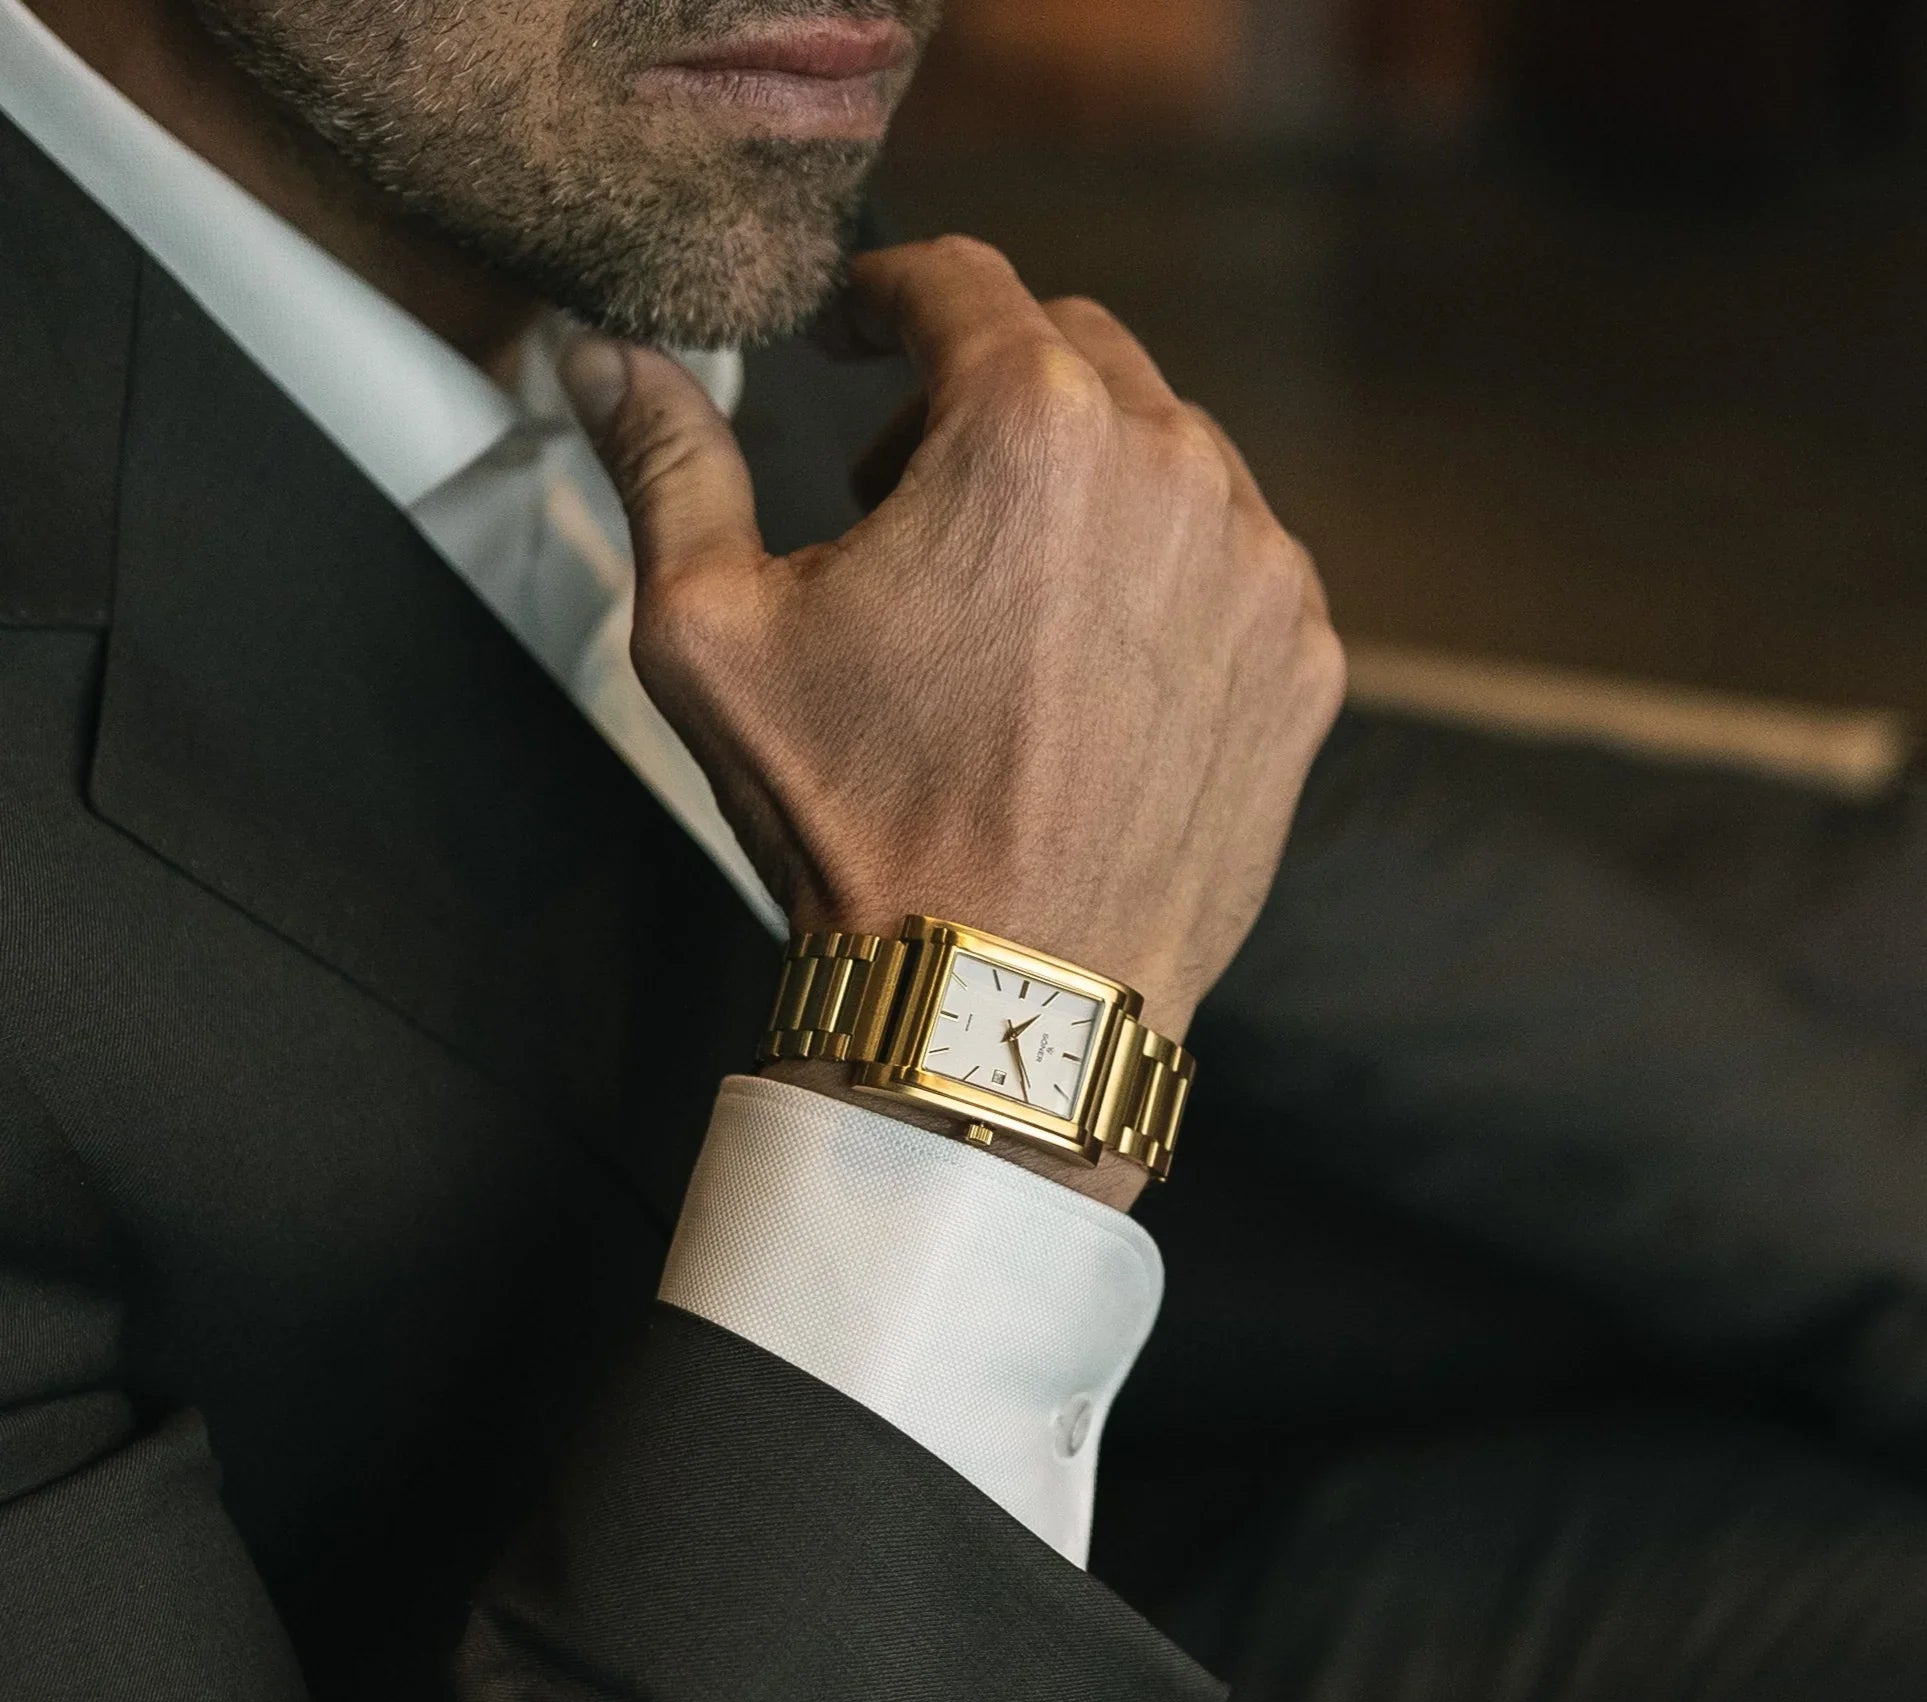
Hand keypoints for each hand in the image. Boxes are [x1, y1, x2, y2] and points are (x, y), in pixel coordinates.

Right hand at [566, 239, 1343, 1197]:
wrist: (1003, 1007)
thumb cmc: (855, 820)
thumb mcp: (712, 635)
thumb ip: (665, 463)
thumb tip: (604, 353)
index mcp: (1030, 427)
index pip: (959, 281)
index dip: (887, 298)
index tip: (854, 337)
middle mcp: (1175, 468)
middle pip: (1071, 352)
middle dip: (976, 393)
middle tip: (901, 497)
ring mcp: (1259, 569)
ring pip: (1165, 452)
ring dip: (1076, 483)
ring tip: (997, 602)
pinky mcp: (1303, 662)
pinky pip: (1232, 558)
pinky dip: (1160, 573)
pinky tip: (1087, 666)